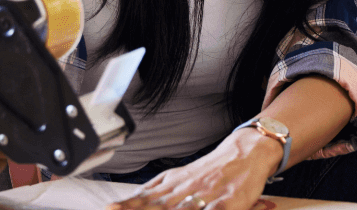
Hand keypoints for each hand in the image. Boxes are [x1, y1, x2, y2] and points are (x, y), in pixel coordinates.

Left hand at [106, 129, 282, 209]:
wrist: (246, 152)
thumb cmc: (211, 170)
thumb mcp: (180, 175)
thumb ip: (157, 189)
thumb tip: (130, 199)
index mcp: (174, 182)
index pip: (146, 197)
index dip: (128, 204)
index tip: (110, 208)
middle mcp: (187, 189)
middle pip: (159, 205)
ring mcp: (207, 196)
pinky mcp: (228, 202)